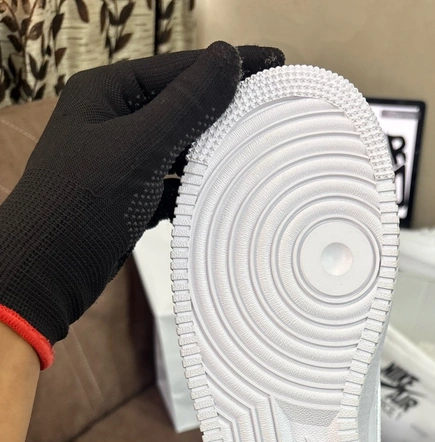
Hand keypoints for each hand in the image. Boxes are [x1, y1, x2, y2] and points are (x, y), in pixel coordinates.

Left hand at [0, 42, 283, 367]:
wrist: (46, 273)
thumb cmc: (79, 206)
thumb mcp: (141, 148)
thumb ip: (187, 105)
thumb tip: (227, 59)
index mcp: (107, 92)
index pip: (180, 69)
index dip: (228, 67)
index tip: (274, 62)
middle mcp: (112, 120)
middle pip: (181, 106)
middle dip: (223, 111)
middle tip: (271, 108)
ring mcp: (119, 160)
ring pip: (178, 147)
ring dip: (210, 153)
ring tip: (252, 152)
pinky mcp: (126, 196)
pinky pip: (170, 183)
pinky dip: (193, 189)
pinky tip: (218, 194)